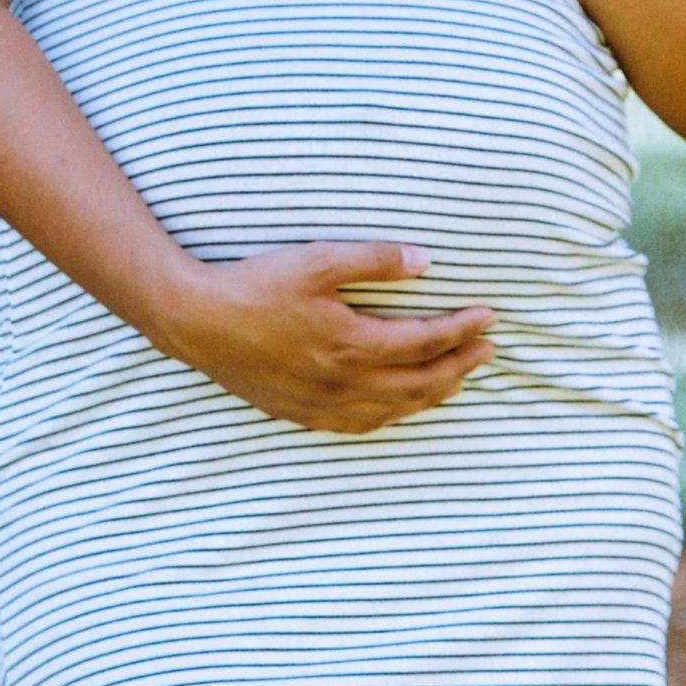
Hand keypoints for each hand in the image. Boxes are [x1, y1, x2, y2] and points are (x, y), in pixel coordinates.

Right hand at [150, 239, 496, 433]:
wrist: (195, 321)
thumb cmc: (255, 285)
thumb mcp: (318, 259)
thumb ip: (375, 260)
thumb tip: (426, 260)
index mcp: (354, 344)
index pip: (426, 341)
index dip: (463, 329)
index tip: (489, 317)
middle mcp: (344, 382)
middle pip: (420, 382)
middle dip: (460, 365)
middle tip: (488, 350)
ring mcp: (323, 403)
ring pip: (394, 410)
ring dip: (431, 395)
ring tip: (457, 381)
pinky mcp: (300, 413)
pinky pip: (359, 425)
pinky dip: (390, 417)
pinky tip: (397, 408)